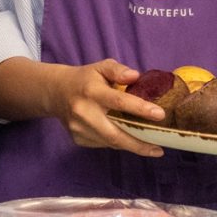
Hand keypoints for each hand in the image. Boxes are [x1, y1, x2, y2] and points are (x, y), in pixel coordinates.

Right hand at [52, 59, 168, 156]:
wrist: (56, 92)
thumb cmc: (85, 79)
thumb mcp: (101, 67)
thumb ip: (118, 70)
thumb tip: (136, 76)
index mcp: (91, 91)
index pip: (119, 102)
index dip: (140, 109)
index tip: (160, 115)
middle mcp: (84, 112)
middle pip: (115, 134)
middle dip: (139, 144)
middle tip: (159, 149)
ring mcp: (79, 128)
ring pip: (111, 143)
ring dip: (132, 146)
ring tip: (151, 148)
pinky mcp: (78, 139)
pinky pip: (103, 144)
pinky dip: (119, 144)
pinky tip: (129, 141)